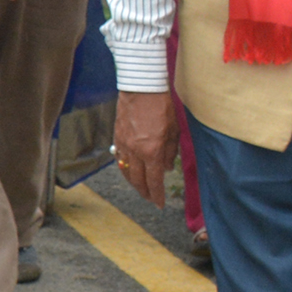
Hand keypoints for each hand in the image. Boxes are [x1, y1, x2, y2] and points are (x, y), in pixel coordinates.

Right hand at [116, 89, 179, 206]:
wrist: (141, 88)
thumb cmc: (161, 106)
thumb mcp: (174, 131)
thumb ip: (171, 152)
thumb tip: (167, 167)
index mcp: (152, 151)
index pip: (154, 181)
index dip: (157, 195)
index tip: (159, 204)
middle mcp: (136, 151)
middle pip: (138, 180)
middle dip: (145, 192)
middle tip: (150, 198)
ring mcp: (124, 144)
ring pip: (126, 171)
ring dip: (133, 182)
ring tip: (140, 188)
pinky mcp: (117, 137)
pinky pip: (119, 159)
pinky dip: (124, 168)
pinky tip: (129, 171)